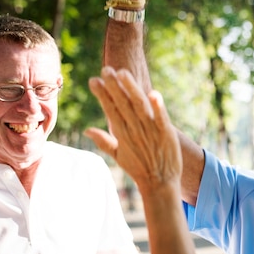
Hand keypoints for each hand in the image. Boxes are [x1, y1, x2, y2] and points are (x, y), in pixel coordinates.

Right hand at [85, 67, 182, 191]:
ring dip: (132, 90)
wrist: (160, 184)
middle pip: (123, 104)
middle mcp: (135, 130)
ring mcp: (151, 131)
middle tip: (106, 69)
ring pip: (140, 106)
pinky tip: (153, 93)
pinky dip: (158, 106)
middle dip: (114, 86)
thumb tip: (87, 130)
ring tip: (124, 73)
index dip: (102, 94)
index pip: (110, 109)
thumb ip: (103, 141)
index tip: (93, 80)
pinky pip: (161, 118)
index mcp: (122, 134)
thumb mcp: (118, 156)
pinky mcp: (167, 134)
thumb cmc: (139, 169)